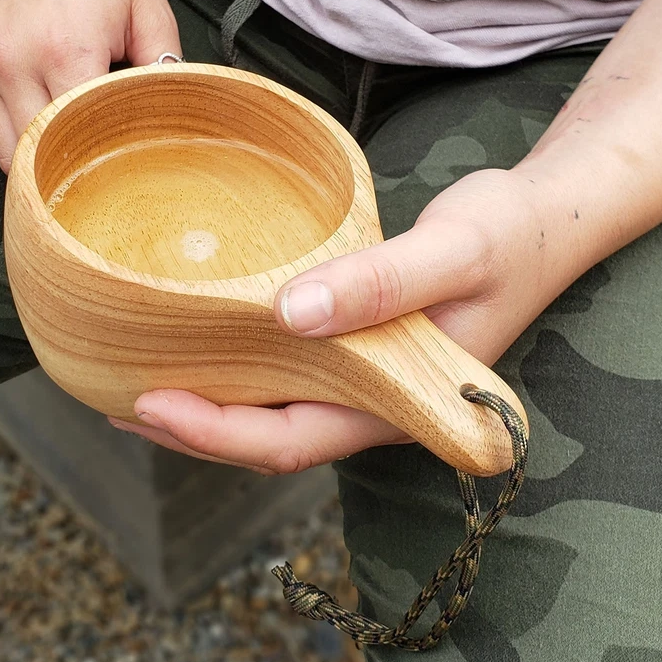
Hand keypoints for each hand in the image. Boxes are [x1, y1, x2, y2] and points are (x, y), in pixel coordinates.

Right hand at [0, 0, 179, 171]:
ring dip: (32, 154)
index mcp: (66, 51)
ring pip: (1, 149)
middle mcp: (15, 61)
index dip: (101, 152)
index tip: (119, 153)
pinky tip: (32, 117)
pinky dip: (2, 133)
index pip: (78, 136)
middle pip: (36, 153)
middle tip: (92, 154)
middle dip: (65, 162)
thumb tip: (168, 118)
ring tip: (62, 138)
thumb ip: (163, 67)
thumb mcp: (150, 10)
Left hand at [111, 167, 572, 472]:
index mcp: (398, 402)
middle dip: (193, 430)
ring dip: (210, 402)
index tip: (145, 404)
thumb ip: (382, 284)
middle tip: (115, 400)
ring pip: (274, 409)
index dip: (215, 434)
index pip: (292, 441)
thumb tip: (292, 315)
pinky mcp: (359, 347)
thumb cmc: (512, 235)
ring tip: (136, 381)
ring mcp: (367, 378)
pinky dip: (239, 366)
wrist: (547, 220)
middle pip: (269, 437)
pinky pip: (287, 371)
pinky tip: (202, 344)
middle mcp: (375, 403)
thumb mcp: (454, 251)